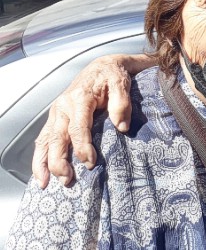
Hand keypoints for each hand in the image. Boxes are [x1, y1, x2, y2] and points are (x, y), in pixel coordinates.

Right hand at [32, 55, 132, 187]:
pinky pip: (43, 138)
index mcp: (79, 98)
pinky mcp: (56, 117)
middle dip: (59, 161)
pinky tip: (41, 172)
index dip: (82, 147)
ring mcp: (57, 112)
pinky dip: (40, 156)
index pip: (78, 127)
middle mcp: (63, 106)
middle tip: (68, 179)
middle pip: (57, 137)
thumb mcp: (121, 83)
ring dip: (44, 163)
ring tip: (46, 183)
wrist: (103, 65)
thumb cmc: (113, 75)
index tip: (90, 163)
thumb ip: (121, 103)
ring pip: (45, 140)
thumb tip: (122, 127)